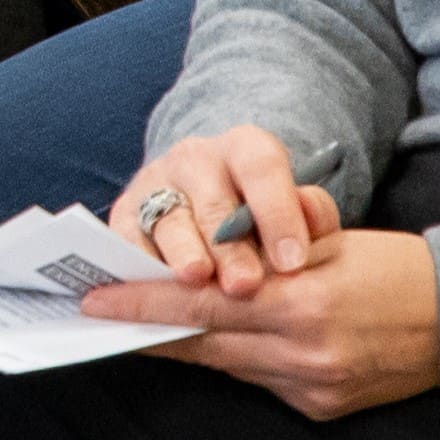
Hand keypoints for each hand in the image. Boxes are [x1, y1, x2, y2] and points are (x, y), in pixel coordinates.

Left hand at [89, 220, 439, 419]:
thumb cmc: (393, 267)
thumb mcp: (327, 243)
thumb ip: (261, 252)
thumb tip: (195, 259)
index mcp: (303, 302)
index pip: (201, 304)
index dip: (143, 304)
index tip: (94, 300)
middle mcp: (304, 353)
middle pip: (203, 342)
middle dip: (151, 328)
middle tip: (102, 313)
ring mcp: (313, 388)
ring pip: (227, 364)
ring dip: (192, 343)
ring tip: (151, 324)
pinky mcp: (321, 409)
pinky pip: (260, 381)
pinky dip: (240, 359)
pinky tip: (226, 341)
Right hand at [101, 127, 337, 298]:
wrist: (214, 203)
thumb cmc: (265, 215)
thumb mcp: (298, 208)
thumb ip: (313, 216)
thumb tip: (314, 216)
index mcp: (245, 148)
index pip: (262, 168)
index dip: (277, 214)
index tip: (293, 263)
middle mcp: (196, 159)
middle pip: (213, 202)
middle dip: (229, 247)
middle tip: (245, 286)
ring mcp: (156, 183)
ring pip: (168, 219)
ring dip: (184, 252)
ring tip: (197, 279)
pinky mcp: (125, 213)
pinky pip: (129, 238)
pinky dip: (141, 264)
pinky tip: (157, 291)